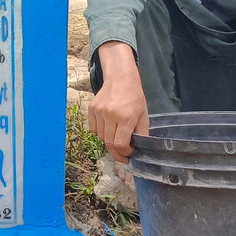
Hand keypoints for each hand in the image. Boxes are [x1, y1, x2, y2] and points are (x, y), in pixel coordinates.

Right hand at [87, 42, 149, 161]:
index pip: (120, 144)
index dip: (124, 153)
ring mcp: (99, 112)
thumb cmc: (134, 98)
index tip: (128, 154)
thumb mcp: (143, 116)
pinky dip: (99, 132)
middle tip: (122, 155)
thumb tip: (138, 150)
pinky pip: (93, 128)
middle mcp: (110, 115)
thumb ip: (141, 134)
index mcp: (126, 118)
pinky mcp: (91, 109)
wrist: (120, 79)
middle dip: (116, 152)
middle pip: (109, 143)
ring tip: (115, 137)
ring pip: (100, 137)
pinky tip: (107, 129)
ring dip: (108, 141)